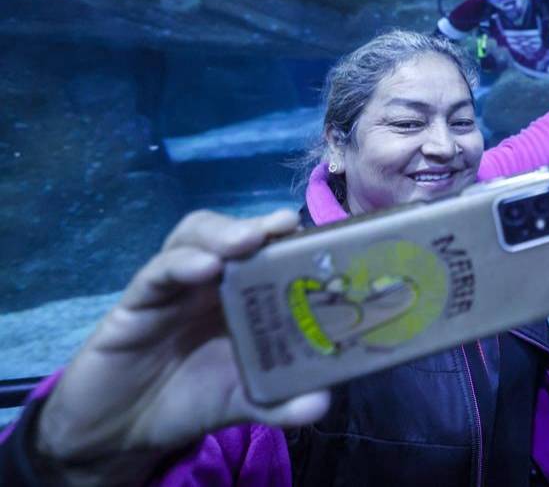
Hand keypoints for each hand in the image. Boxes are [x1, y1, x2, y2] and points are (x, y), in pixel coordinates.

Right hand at [36, 210, 329, 482]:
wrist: (120, 431)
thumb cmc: (189, 400)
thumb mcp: (242, 402)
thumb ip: (279, 402)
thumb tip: (321, 404)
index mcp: (243, 296)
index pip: (269, 252)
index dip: (292, 240)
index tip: (321, 236)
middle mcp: (211, 282)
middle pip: (234, 235)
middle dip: (260, 225)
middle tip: (286, 225)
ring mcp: (173, 286)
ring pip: (194, 239)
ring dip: (223, 233)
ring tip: (249, 239)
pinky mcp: (136, 301)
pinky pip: (157, 273)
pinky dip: (181, 264)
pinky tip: (204, 267)